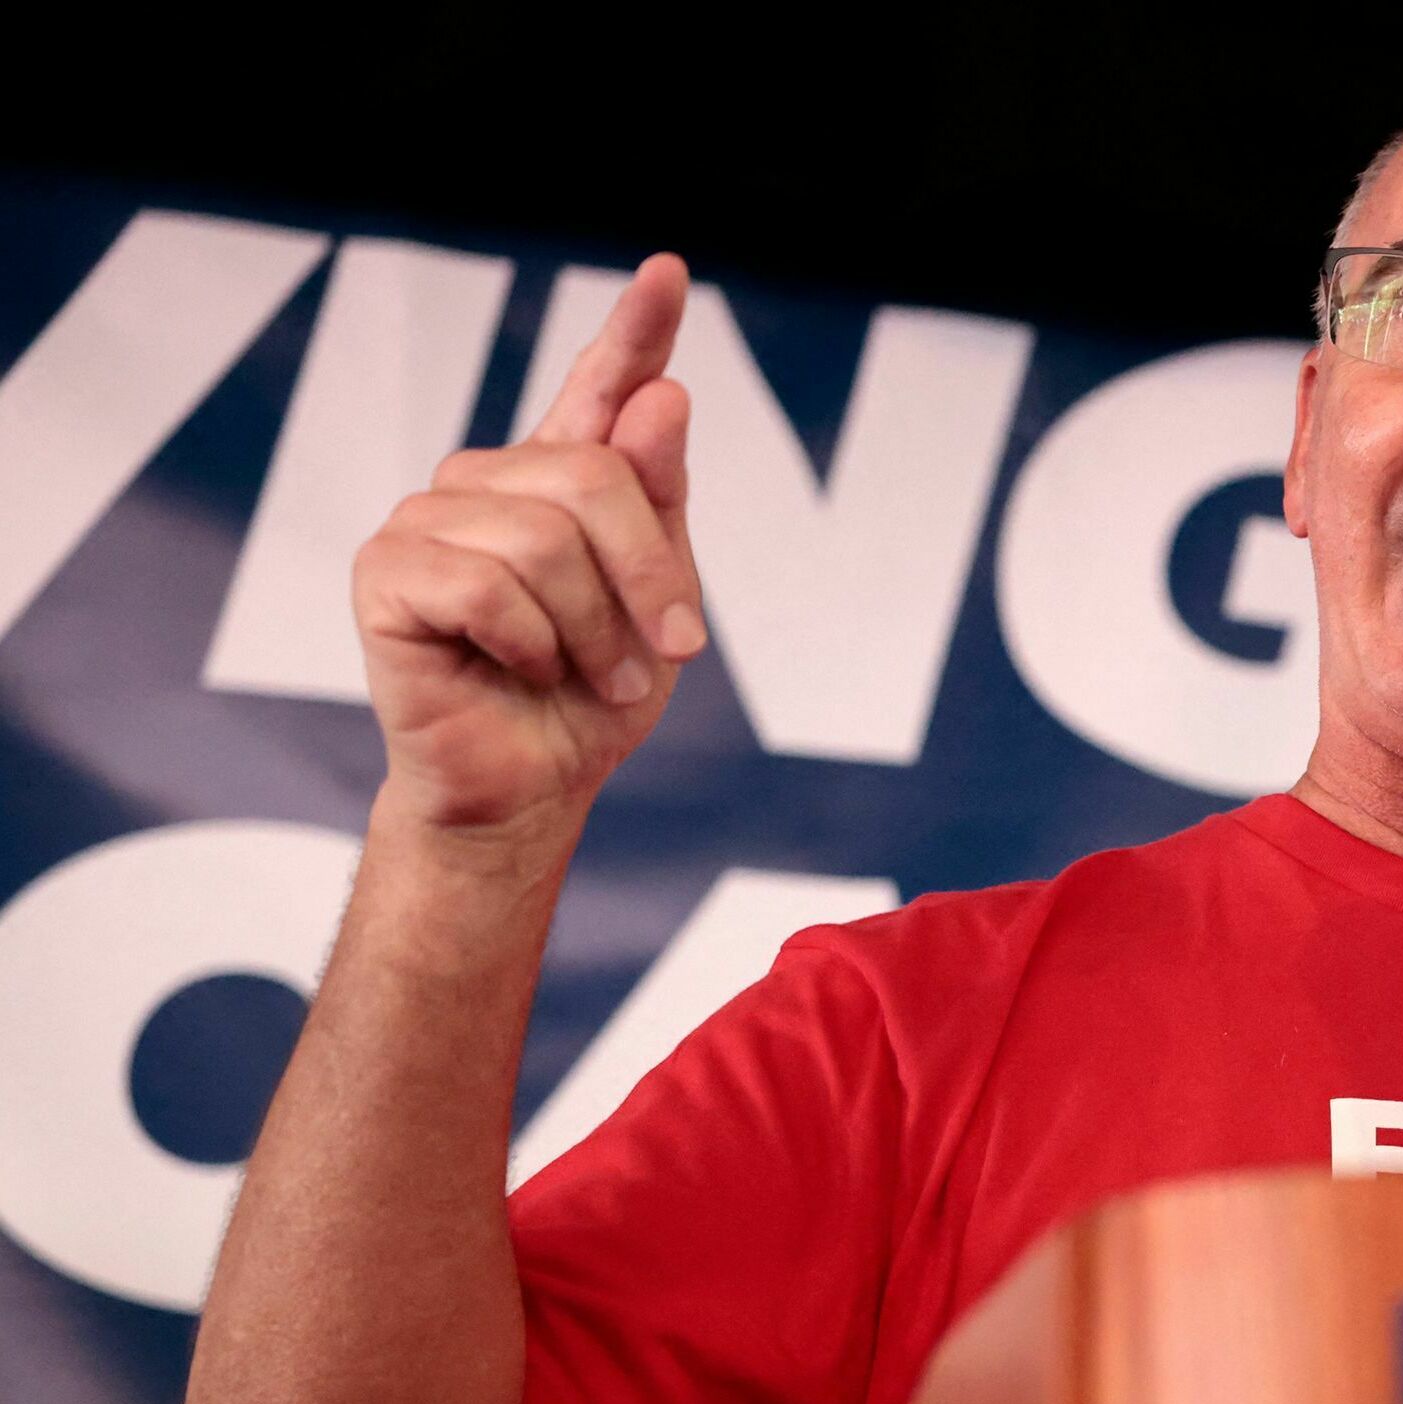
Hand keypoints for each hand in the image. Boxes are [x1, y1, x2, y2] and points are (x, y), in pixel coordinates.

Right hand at [352, 256, 706, 842]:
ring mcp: (428, 517)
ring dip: (594, 630)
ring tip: (591, 676)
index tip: (669, 270)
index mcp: (560, 482)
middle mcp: (487, 481)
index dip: (634, 331)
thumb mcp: (658, 603)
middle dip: (648, 578)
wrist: (531, 788)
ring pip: (544, 540)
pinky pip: (485, 586)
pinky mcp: (387, 570)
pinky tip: (515, 669)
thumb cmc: (591, 697)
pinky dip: (527, 644)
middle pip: (595, 478)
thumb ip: (658, 505)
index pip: (600, 387)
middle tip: (661, 652)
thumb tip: (663, 397)